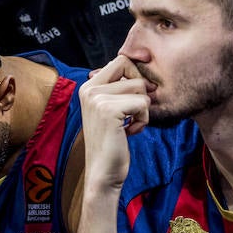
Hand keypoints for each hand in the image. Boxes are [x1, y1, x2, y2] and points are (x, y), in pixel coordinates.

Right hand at [77, 55, 150, 191]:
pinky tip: (131, 132)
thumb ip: (119, 89)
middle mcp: (89, 89)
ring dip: (142, 108)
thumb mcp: (112, 110)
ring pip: (140, 87)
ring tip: (130, 125)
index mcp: (88, 87)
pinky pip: (142, 103)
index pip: (120, 60)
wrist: (103, 172)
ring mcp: (97, 99)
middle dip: (140, 88)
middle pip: (130, 68)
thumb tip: (141, 63)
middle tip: (135, 111)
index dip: (136, 68)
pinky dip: (143, 119)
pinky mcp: (109, 110)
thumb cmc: (112, 142)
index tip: (144, 85)